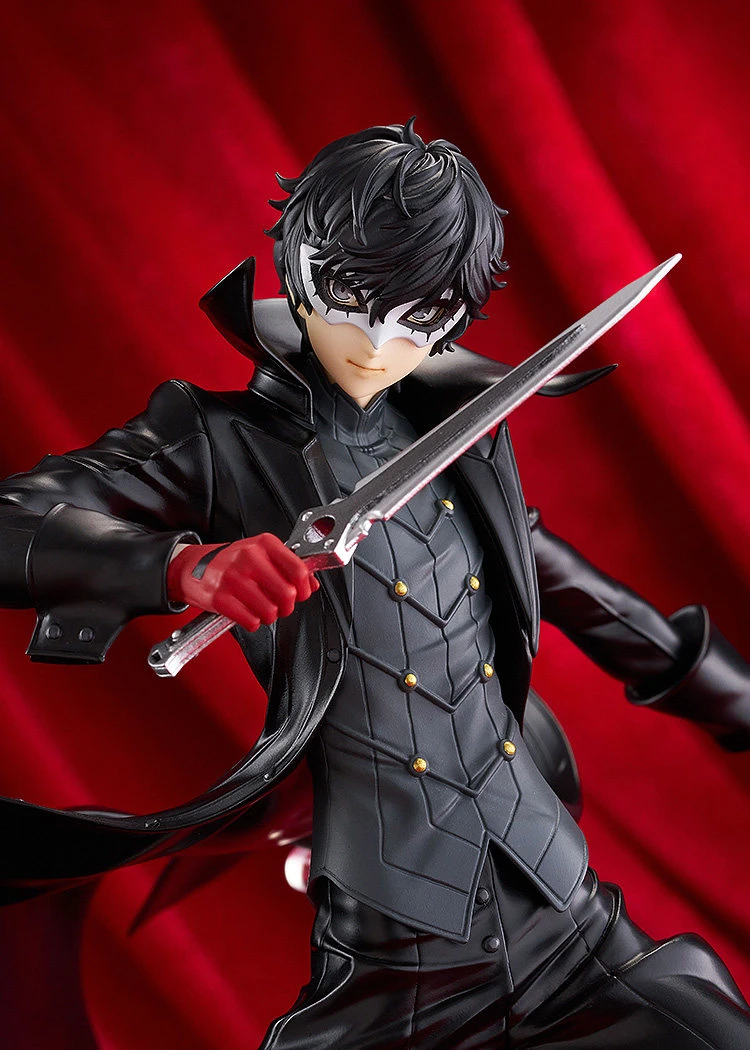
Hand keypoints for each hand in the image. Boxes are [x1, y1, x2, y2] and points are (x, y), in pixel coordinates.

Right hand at [167, 534, 318, 631]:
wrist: (192, 567)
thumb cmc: (229, 561)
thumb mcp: (260, 554)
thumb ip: (287, 567)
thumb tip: (312, 584)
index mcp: (263, 544)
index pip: (298, 569)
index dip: (305, 587)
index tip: (302, 593)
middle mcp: (249, 558)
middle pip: (287, 593)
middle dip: (287, 606)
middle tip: (280, 605)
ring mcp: (233, 578)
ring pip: (270, 611)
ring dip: (269, 616)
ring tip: (262, 609)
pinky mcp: (220, 598)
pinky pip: (251, 621)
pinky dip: (253, 623)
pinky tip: (248, 614)